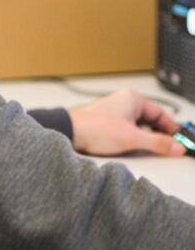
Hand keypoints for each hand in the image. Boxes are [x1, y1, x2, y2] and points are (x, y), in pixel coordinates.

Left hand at [68, 88, 185, 156]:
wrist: (68, 132)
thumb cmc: (94, 128)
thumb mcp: (131, 138)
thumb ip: (157, 143)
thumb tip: (177, 147)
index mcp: (132, 99)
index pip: (160, 114)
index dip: (172, 129)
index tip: (181, 142)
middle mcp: (124, 103)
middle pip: (151, 120)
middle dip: (160, 135)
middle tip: (170, 149)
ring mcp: (116, 112)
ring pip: (139, 127)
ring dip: (146, 139)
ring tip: (150, 150)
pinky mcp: (108, 122)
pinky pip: (128, 130)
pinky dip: (134, 140)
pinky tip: (133, 149)